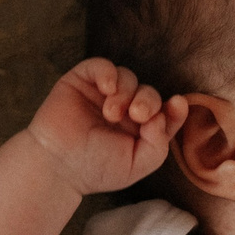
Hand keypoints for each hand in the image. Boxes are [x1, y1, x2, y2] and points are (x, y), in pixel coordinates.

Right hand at [27, 59, 187, 197]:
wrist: (57, 167)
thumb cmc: (96, 169)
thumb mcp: (138, 164)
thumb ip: (159, 143)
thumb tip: (162, 116)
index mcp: (139, 129)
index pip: (165, 112)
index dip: (175, 108)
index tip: (177, 104)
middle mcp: (124, 109)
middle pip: (148, 92)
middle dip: (148, 101)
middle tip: (137, 115)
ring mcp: (102, 94)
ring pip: (127, 77)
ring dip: (126, 92)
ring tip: (111, 113)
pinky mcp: (82, 81)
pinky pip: (101, 66)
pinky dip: (108, 72)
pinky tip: (107, 88)